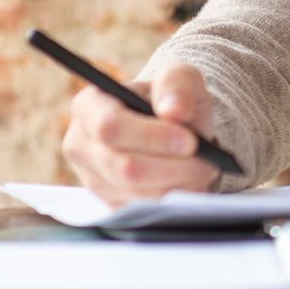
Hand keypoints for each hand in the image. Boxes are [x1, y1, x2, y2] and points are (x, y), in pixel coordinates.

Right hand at [62, 62, 221, 205]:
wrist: (171, 126)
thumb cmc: (169, 98)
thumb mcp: (179, 77)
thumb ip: (177, 85)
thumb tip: (174, 111)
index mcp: (89, 106)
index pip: (110, 127)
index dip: (151, 137)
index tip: (190, 141)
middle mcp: (81, 144)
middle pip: (124, 167)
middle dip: (174, 168)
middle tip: (208, 162)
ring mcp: (91, 178)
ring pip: (136, 194)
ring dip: (178, 186)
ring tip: (204, 170)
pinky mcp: (107, 203)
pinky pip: (141, 211)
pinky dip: (172, 200)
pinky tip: (189, 183)